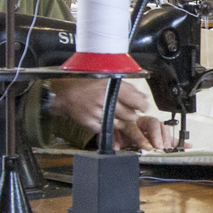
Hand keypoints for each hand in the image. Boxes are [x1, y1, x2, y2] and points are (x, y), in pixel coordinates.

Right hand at [49, 77, 175, 151]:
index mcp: (112, 88)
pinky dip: (112, 128)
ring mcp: (99, 113)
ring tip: (119, 118)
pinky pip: (109, 130)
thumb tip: (144, 97)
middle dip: (133, 117)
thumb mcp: (109, 82)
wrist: (68, 95)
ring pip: (121, 125)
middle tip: (132, 115)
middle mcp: (106, 100)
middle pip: (130, 116)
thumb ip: (128, 89)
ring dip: (124, 124)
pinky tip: (107, 121)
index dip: (142, 106)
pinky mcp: (93, 124)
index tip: (144, 108)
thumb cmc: (89, 87)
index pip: (135, 101)